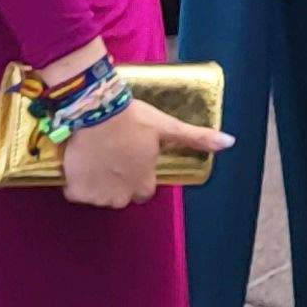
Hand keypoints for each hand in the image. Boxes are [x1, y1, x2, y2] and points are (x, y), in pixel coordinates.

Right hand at [60, 98, 231, 209]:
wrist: (94, 111)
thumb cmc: (132, 118)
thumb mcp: (167, 126)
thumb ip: (196, 138)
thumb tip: (230, 142)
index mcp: (145, 183)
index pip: (144, 191)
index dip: (139, 175)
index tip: (132, 159)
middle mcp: (122, 195)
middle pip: (121, 196)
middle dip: (118, 181)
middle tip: (113, 156)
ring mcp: (98, 196)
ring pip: (99, 196)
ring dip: (98, 182)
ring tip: (98, 157)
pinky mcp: (76, 191)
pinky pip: (76, 193)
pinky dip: (77, 183)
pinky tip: (81, 164)